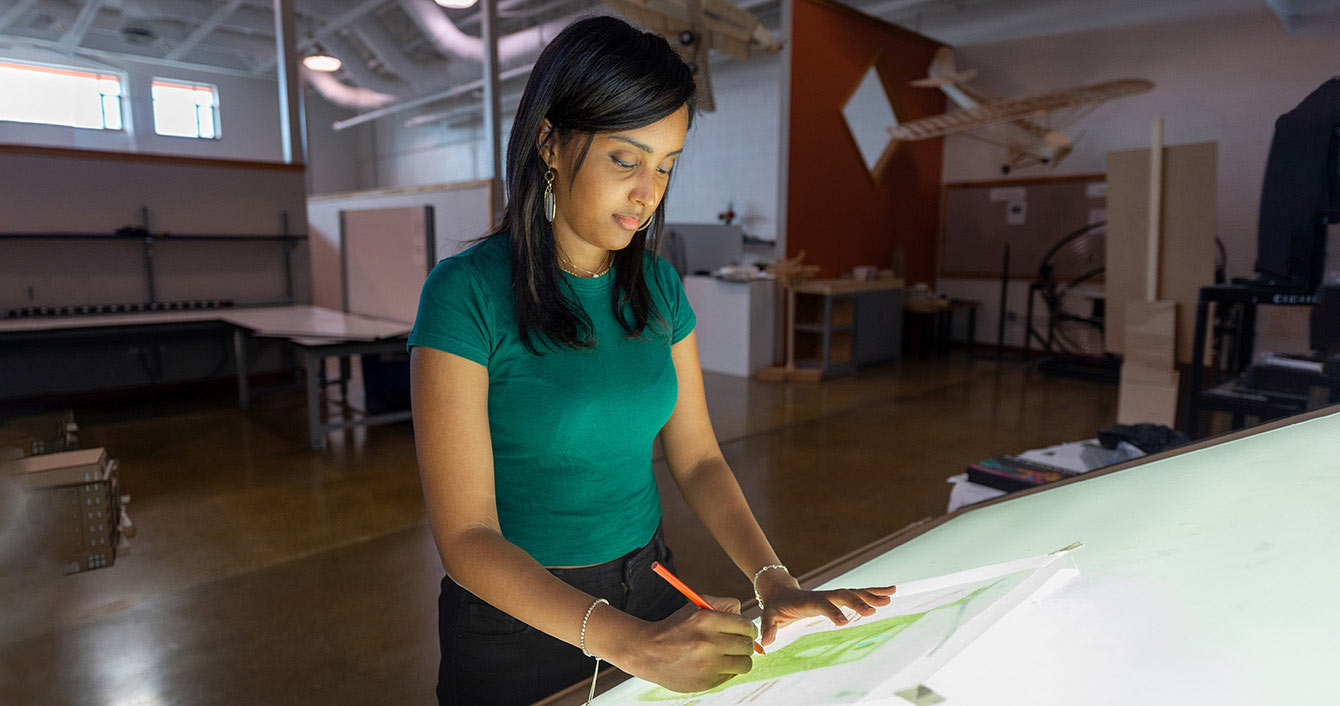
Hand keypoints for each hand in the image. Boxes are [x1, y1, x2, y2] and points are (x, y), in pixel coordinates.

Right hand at [629, 594, 756, 692]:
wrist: (648, 652)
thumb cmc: (676, 627)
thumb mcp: (695, 607)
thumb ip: (722, 604)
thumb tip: (744, 615)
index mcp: (706, 620)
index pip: (746, 625)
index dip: (749, 629)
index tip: (746, 631)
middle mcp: (708, 643)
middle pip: (747, 645)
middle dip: (747, 644)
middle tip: (739, 643)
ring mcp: (707, 665)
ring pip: (745, 663)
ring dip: (741, 659)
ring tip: (730, 655)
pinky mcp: (705, 681)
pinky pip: (731, 676)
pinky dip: (727, 670)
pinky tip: (714, 664)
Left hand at [757, 580, 896, 645]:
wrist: (780, 592)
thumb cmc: (776, 607)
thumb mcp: (768, 617)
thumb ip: (768, 629)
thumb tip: (764, 643)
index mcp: (808, 601)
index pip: (822, 605)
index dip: (832, 612)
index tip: (844, 622)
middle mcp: (823, 595)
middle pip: (843, 596)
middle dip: (858, 602)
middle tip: (874, 610)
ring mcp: (832, 595)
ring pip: (854, 592)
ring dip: (872, 594)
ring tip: (890, 596)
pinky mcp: (838, 597)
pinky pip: (858, 594)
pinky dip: (873, 593)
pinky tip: (890, 593)